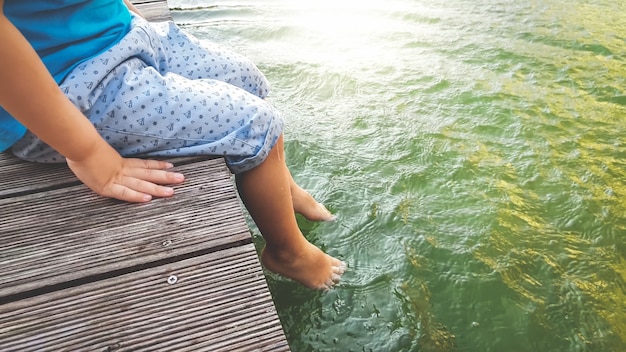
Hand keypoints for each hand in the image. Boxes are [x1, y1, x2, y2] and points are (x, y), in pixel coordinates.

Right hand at [66, 143, 184, 202]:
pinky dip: (136, 196)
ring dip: (157, 188)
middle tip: (181, 179)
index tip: (170, 166)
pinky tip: (148, 199)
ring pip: (141, 184)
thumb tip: (103, 155)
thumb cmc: (82, 146)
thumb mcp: (97, 151)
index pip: (143, 164)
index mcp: (120, 162)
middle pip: (147, 174)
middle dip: (165, 177)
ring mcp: (115, 179)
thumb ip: (104, 156)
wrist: (78, 145)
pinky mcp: (107, 187)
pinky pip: (124, 193)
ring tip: (171, 192)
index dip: (157, 166)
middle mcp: (122, 170)